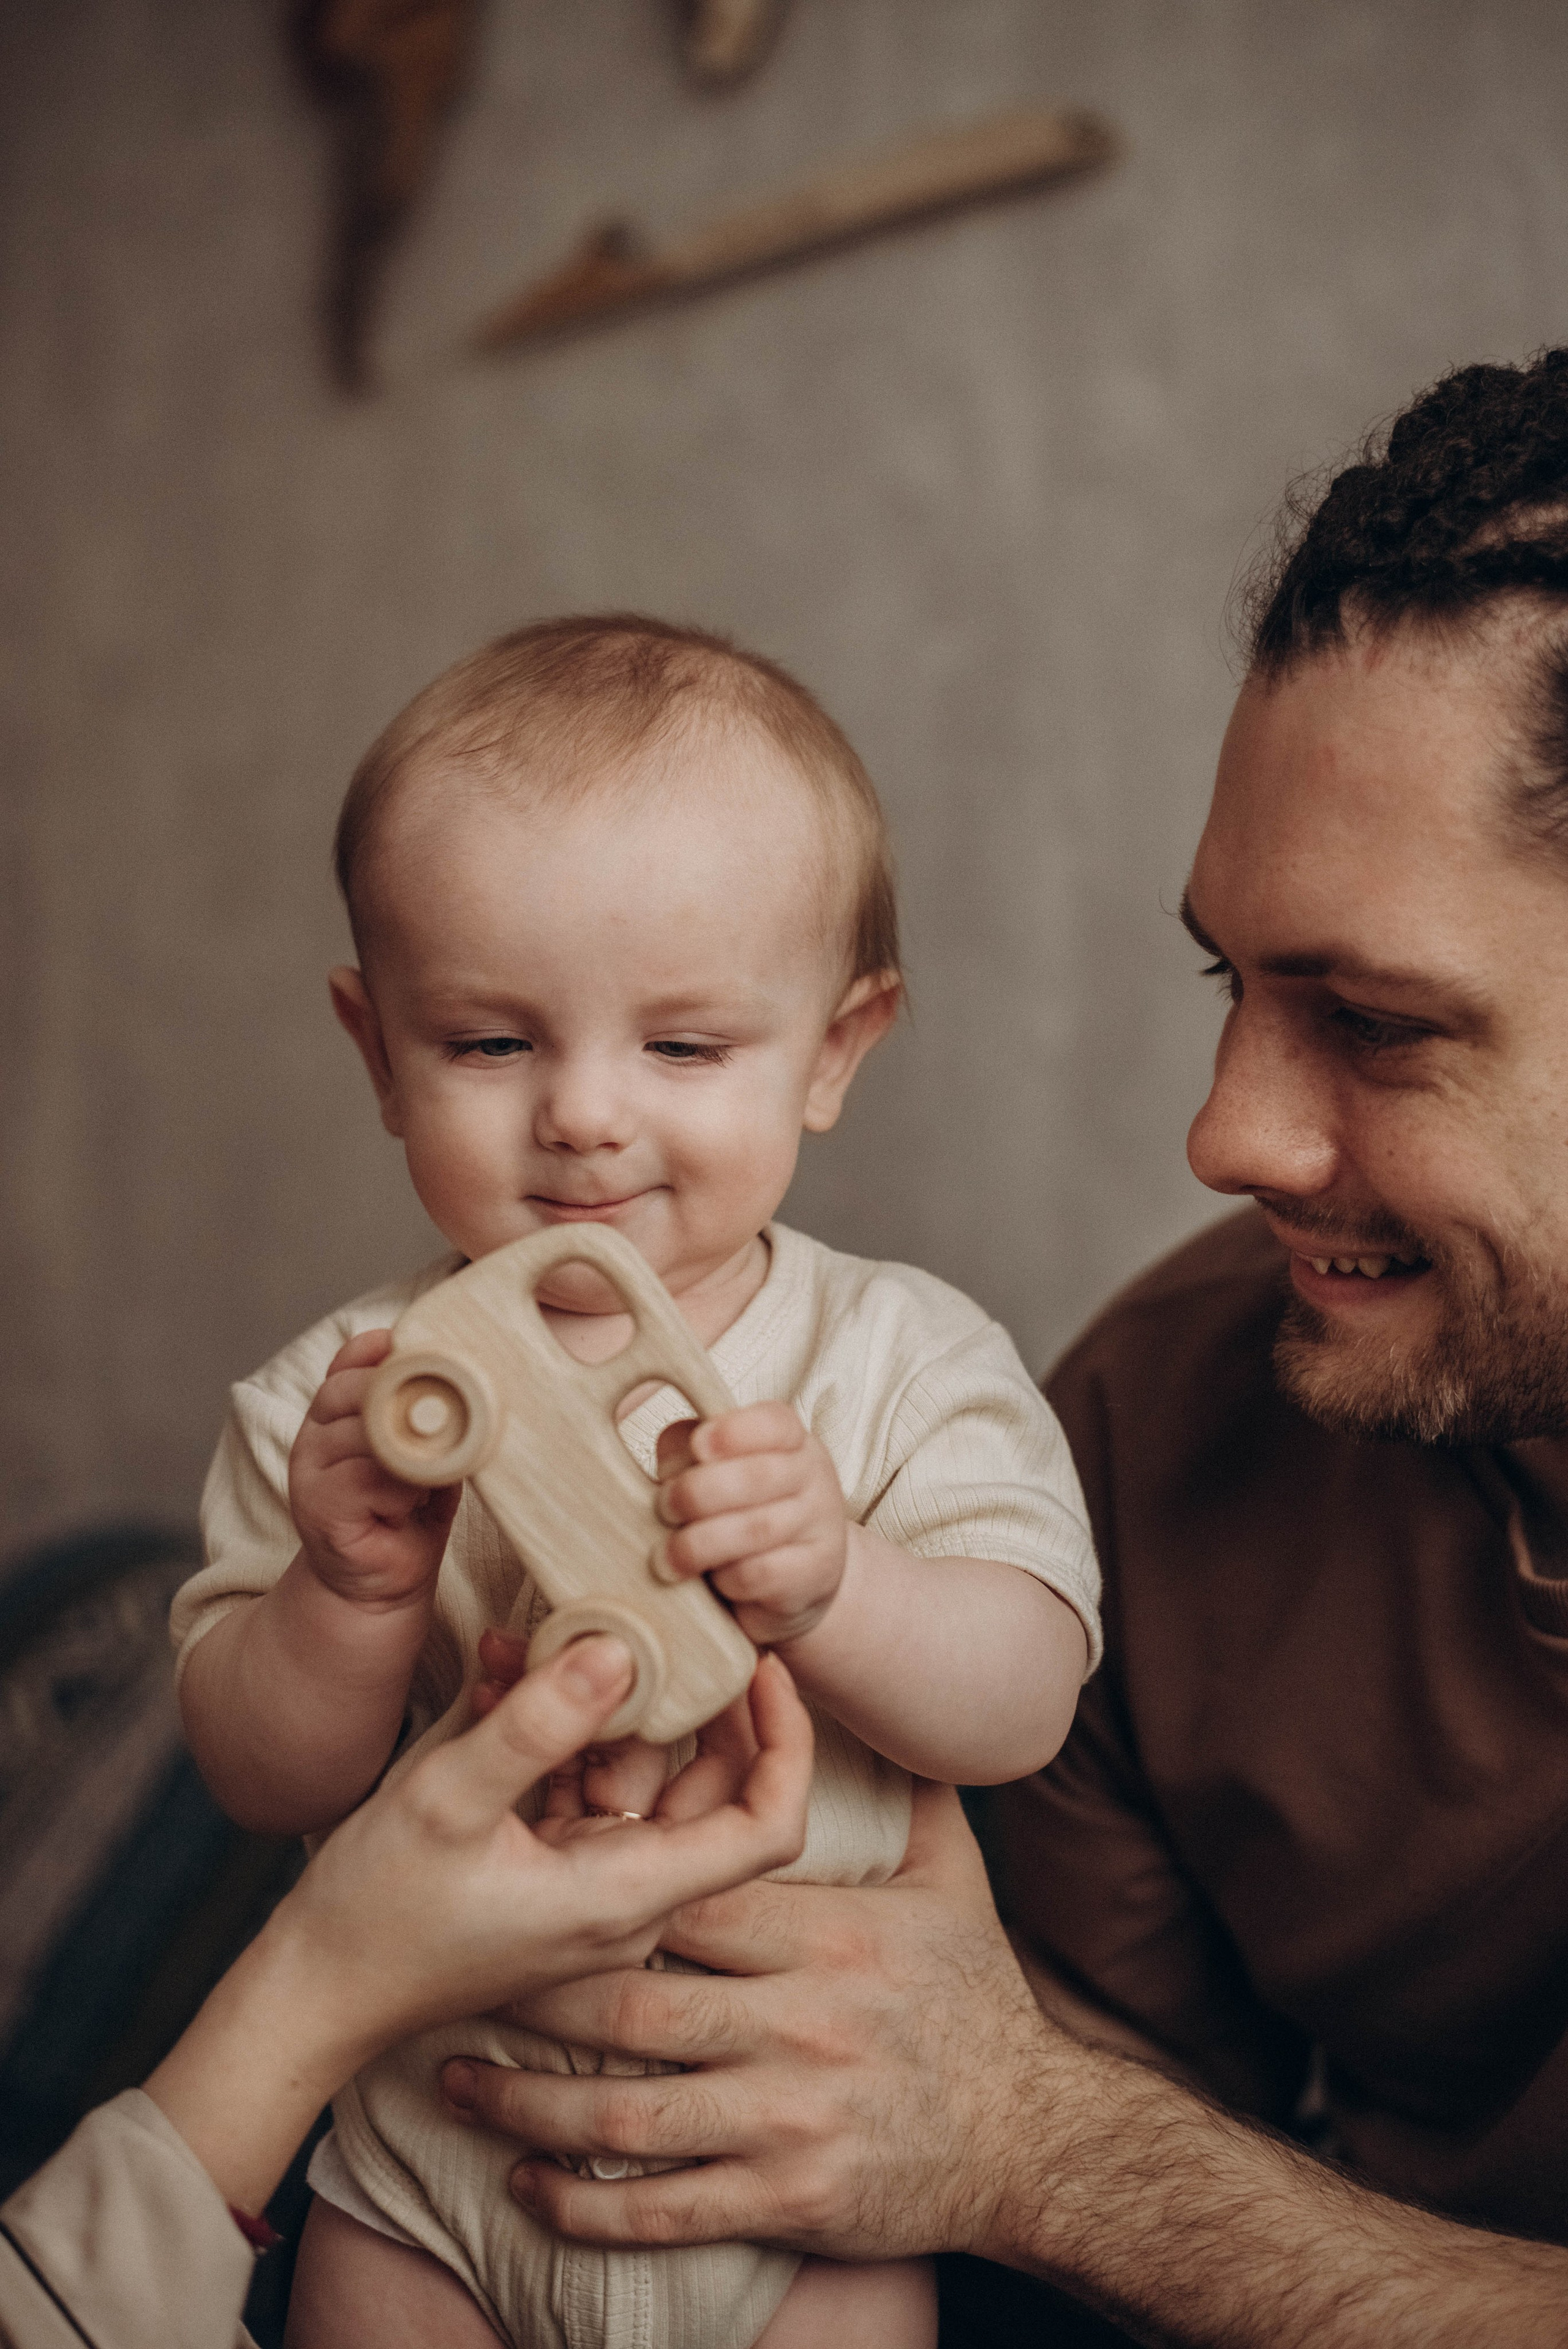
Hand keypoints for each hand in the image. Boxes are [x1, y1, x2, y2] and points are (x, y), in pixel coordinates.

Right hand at [146, 1637, 811, 2218]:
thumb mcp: (449, 1798)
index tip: (762, 1662)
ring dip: (611, 1705)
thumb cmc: (377, 1911)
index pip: (769, 1823)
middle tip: (678, 1622)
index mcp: (629, 1894)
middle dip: (698, 1700)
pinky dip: (562, 1733)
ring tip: (563, 1634)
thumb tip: (619, 1648)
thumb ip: (537, 1724)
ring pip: (643, 1778)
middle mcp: (629, 1898)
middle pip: (715, 1789)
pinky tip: (507, 1676)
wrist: (312, 1992)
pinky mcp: (552, 1872)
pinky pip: (584, 1787)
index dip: (785, 1738)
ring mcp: (592, 1887)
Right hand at [288, 1329, 458, 1608]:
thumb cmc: (409, 1512)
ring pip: (367, 1431)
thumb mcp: (423, 1450)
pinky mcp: (317, 1506)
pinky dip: (402, 1485)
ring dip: (412, 1448)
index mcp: (336, 1412)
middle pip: (357, 1388)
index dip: (390, 1354)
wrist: (380, 1587)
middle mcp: (315, 1435)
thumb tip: (463, 1374)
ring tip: (433, 1473)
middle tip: (451, 1420)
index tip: (434, 1357)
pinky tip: (414, 1502)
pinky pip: (367, 1476)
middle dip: (408, 1397)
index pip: (353, 1361)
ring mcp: (310, 1471)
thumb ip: (428, 1412)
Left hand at [441, 1782, 1050, 2262]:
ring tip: (460, 2083)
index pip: (689, 1893)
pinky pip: (661, 2206)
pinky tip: (528, 2183)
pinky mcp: (783, 2197)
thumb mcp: (956, 1886)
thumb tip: (887, 1715)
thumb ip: (911, 1798)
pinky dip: (583, 2201)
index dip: (604, 1879)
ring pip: (623, 2108)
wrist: (1037, 2142)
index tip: (539, 1865)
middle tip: (464, 1977)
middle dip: (533, 1991)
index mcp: (824, 1936)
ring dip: (528, 2102)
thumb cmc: (983, 2006)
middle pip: (631, 1998)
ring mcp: (784, 2117)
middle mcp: (796, 2023)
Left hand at [653, 1403, 848, 1643]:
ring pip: (756, 1529)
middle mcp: (813, 1476)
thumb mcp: (715, 1470)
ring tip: (667, 1557)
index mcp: (791, 1440)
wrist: (790, 1576)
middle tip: (665, 1509)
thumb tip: (671, 1462)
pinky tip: (712, 1580)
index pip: (773, 1423)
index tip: (697, 1446)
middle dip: (697, 1493)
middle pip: (757, 1476)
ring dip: (700, 1543)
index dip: (732, 1431)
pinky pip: (761, 1574)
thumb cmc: (740, 1511)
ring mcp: (821, 1525)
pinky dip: (726, 1578)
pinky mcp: (816, 1572)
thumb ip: (688, 1453)